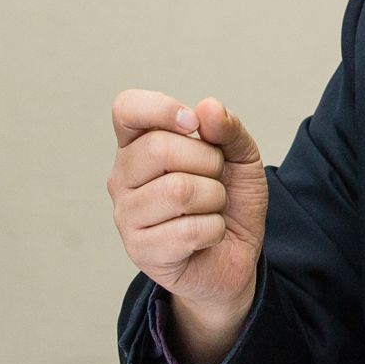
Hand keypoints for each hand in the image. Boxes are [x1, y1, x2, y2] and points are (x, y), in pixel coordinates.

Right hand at [107, 89, 267, 361]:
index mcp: (139, 145)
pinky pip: (188, 230)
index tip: (193, 125)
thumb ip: (228, 129)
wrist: (234, 256)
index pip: (127, 108)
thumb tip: (207, 108)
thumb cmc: (228, 200)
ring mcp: (126, 216)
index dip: (162, 109)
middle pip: (158, 148)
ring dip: (214, 198)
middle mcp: (123, 177)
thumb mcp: (241, 157)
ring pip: (177, 190)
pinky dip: (214, 230)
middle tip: (215, 178)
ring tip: (212, 207)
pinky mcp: (140, 251)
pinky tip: (207, 235)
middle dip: (208, 161)